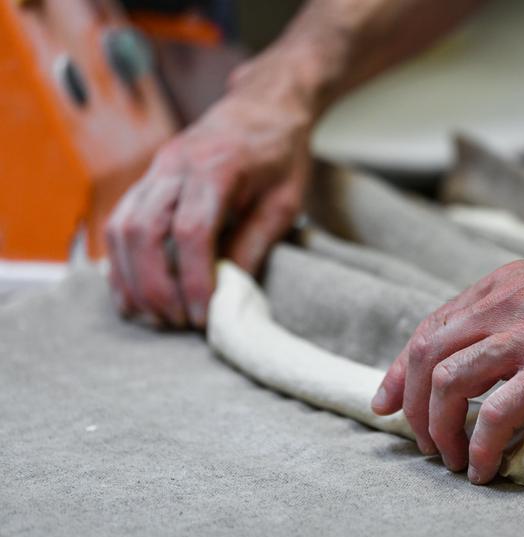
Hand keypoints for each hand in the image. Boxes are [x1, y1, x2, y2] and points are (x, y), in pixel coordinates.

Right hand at [105, 57, 312, 327]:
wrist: (262, 107)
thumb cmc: (280, 154)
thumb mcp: (285, 201)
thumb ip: (255, 244)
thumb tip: (229, 293)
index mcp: (217, 167)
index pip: (192, 231)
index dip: (192, 279)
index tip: (203, 315)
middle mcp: (176, 165)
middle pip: (144, 231)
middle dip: (155, 286)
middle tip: (176, 323)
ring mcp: (155, 169)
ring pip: (121, 227)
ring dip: (130, 278)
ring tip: (152, 316)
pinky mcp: (147, 179)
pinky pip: (119, 221)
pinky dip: (121, 261)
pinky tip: (134, 292)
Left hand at [371, 246, 523, 483]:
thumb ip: (512, 315)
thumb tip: (489, 354)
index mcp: (496, 289)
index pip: (427, 331)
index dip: (397, 372)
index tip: (385, 402)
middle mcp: (499, 307)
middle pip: (424, 358)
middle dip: (411, 408)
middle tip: (424, 442)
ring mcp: (523, 337)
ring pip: (446, 386)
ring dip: (440, 431)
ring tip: (451, 459)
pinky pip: (494, 414)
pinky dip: (480, 447)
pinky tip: (485, 466)